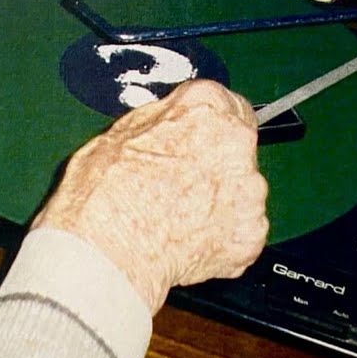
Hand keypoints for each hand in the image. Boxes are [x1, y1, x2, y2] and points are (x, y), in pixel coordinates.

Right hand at [32, 79, 269, 313]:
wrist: (107, 251)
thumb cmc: (105, 193)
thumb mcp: (121, 133)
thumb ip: (163, 123)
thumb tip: (170, 126)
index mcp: (206, 107)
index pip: (227, 106)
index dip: (210, 128)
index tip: (200, 142)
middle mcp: (237, 142)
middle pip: (237, 151)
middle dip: (215, 167)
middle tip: (180, 187)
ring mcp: (249, 190)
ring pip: (241, 194)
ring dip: (220, 205)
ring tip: (178, 220)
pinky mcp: (252, 233)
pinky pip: (241, 233)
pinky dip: (222, 240)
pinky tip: (188, 243)